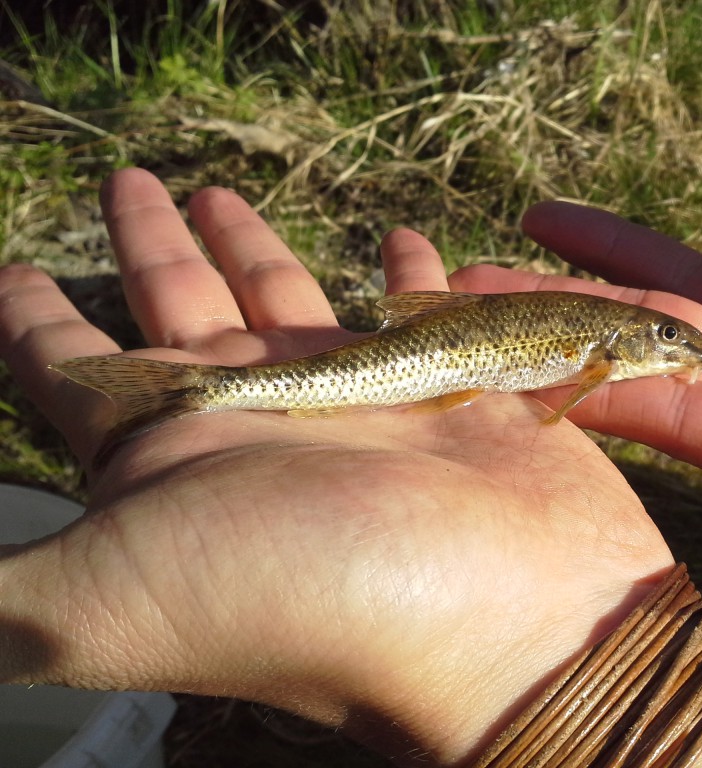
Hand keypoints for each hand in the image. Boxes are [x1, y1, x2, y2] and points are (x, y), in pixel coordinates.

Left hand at [0, 169, 673, 763]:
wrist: (501, 618)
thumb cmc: (305, 594)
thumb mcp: (109, 596)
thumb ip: (3, 595)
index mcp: (173, 457)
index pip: (80, 374)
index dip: (37, 322)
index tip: (13, 268)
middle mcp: (260, 426)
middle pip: (186, 316)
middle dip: (154, 249)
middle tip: (138, 182)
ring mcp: (357, 404)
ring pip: (289, 305)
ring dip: (257, 249)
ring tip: (224, 192)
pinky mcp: (447, 384)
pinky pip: (420, 308)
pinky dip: (411, 275)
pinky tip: (404, 240)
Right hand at [449, 116, 701, 639]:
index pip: (693, 279)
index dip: (616, 244)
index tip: (545, 217)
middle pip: (643, 324)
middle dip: (553, 298)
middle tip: (464, 276)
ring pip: (645, 369)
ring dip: (556, 345)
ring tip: (469, 319)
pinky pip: (690, 421)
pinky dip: (618, 395)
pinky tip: (550, 375)